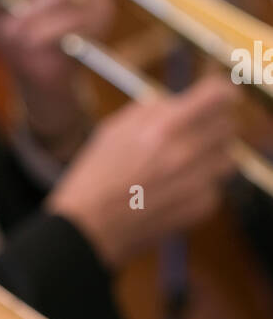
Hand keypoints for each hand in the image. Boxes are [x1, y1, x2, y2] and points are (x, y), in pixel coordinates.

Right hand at [46, 77, 238, 267]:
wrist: (90, 226)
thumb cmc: (96, 175)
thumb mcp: (115, 128)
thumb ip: (152, 111)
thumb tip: (177, 103)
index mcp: (164, 127)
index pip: (218, 96)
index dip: (220, 93)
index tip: (217, 96)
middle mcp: (186, 152)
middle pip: (228, 125)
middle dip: (214, 124)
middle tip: (197, 131)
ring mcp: (197, 182)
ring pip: (228, 158)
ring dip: (212, 155)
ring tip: (187, 162)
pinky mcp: (201, 207)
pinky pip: (215, 187)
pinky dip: (200, 186)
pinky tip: (174, 189)